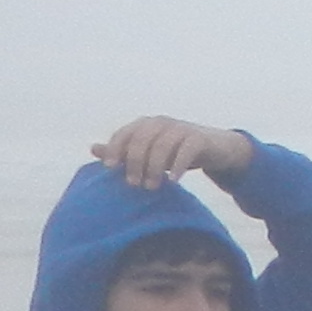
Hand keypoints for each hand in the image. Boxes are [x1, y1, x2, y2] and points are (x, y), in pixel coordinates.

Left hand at [89, 118, 256, 189]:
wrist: (218, 149)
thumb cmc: (178, 152)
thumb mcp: (150, 152)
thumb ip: (124, 151)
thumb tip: (93, 149)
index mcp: (145, 124)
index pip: (124, 134)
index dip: (115, 149)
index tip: (110, 169)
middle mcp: (161, 123)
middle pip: (141, 140)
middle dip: (135, 163)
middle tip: (134, 185)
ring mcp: (181, 128)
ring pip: (161, 146)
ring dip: (155, 168)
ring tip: (153, 187)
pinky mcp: (199, 138)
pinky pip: (185, 151)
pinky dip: (178, 166)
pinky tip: (174, 181)